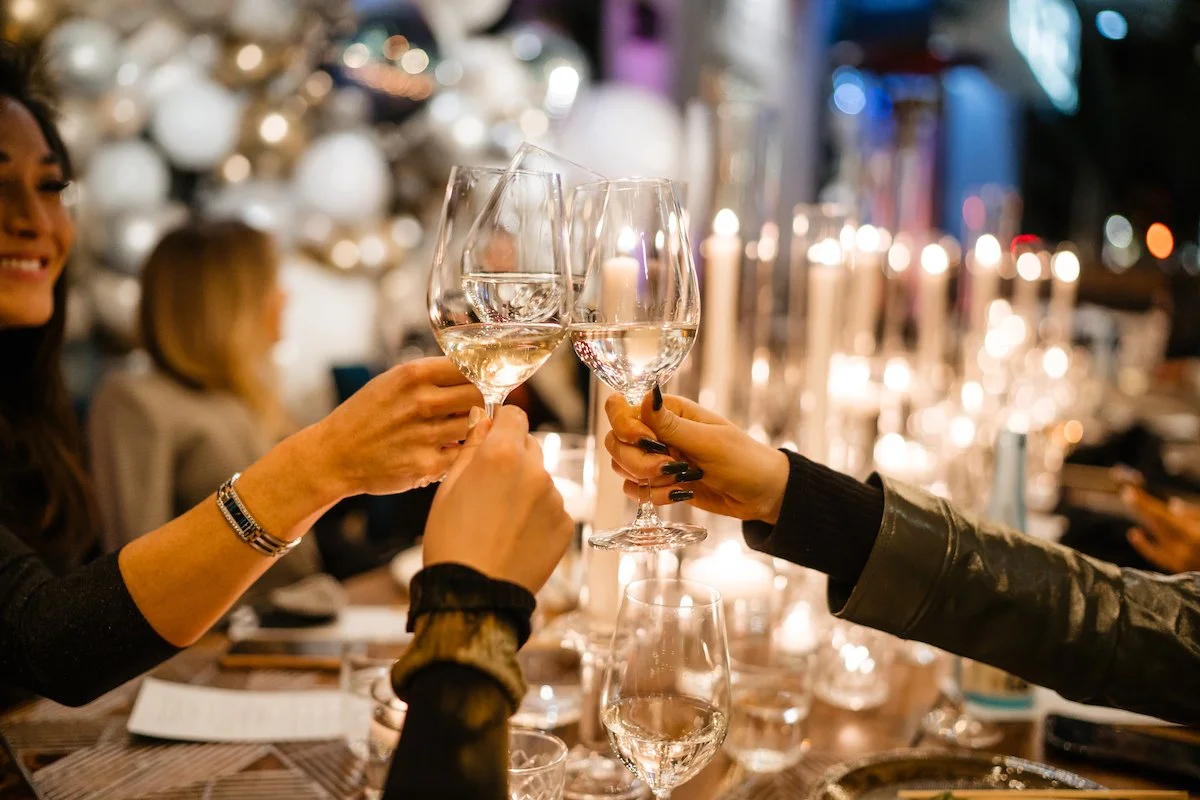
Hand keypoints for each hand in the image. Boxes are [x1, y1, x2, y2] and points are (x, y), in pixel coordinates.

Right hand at [308, 357, 481, 496]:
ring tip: (458, 430)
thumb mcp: (392, 381)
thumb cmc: (366, 416)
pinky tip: (446, 450)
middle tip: (476, 408)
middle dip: (482, 401)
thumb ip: (431, 376)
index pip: (469, 365)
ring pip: (476, 426)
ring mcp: (425, 434)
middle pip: (480, 394)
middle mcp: (421, 401)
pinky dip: (460, 453)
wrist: (334, 456)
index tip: (485, 381)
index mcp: (413, 375)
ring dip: (473, 428)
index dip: (481, 374)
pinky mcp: (427, 465)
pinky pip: (464, 455)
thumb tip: (475, 371)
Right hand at [423, 405, 572, 592]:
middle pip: (529, 445)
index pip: (514, 415)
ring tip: (499, 520)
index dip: (501, 423)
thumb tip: (483, 419)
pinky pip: (551, 508)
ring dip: (525, 488)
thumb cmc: (451, 542)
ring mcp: (554, 499)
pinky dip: (537, 516)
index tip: (493, 436)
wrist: (473, 596)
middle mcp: (535, 471)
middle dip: (512, 457)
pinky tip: (515, 537)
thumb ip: (471, 447)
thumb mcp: (448, 488)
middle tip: (489, 488)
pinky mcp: (565, 524)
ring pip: (541, 479)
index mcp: (502, 454)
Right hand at [605, 387, 789, 522]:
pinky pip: (636, 489)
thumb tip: (646, 395)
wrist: (762, 494)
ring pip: (622, 466)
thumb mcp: (709, 442)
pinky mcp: (660, 481)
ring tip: (680, 480)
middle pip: (616, 442)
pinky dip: (653, 495)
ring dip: (646, 480)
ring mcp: (656, 457)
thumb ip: (671, 425)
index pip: (622, 409)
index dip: (625, 426)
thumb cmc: (743, 460)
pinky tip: (680, 494)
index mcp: (668, 411)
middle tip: (669, 468)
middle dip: (637, 461)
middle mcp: (657, 431)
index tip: (646, 441)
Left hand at [1121, 485, 1199, 573]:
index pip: (1163, 516)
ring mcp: (1181, 562)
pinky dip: (1145, 545)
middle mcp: (1185, 550)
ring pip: (1156, 537)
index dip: (1146, 504)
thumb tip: (1174, 506)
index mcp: (1194, 535)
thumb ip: (1195, 514)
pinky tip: (1134, 532)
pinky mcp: (1180, 570)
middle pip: (1157, 525)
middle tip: (1128, 493)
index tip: (1129, 492)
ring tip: (1134, 503)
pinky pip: (1158, 556)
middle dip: (1143, 508)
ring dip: (1145, 520)